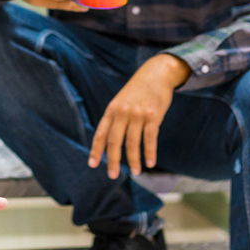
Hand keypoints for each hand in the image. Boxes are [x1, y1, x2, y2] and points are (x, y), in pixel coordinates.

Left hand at [88, 54, 189, 178]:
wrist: (156, 74)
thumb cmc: (137, 91)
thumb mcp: (121, 101)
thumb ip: (115, 118)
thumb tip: (109, 142)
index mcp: (111, 110)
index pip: (100, 133)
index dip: (96, 150)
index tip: (93, 164)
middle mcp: (122, 112)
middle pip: (114, 141)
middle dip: (113, 160)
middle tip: (113, 175)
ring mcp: (137, 114)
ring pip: (132, 143)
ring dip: (133, 160)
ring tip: (136, 172)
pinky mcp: (153, 116)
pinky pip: (149, 139)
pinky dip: (149, 152)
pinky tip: (150, 162)